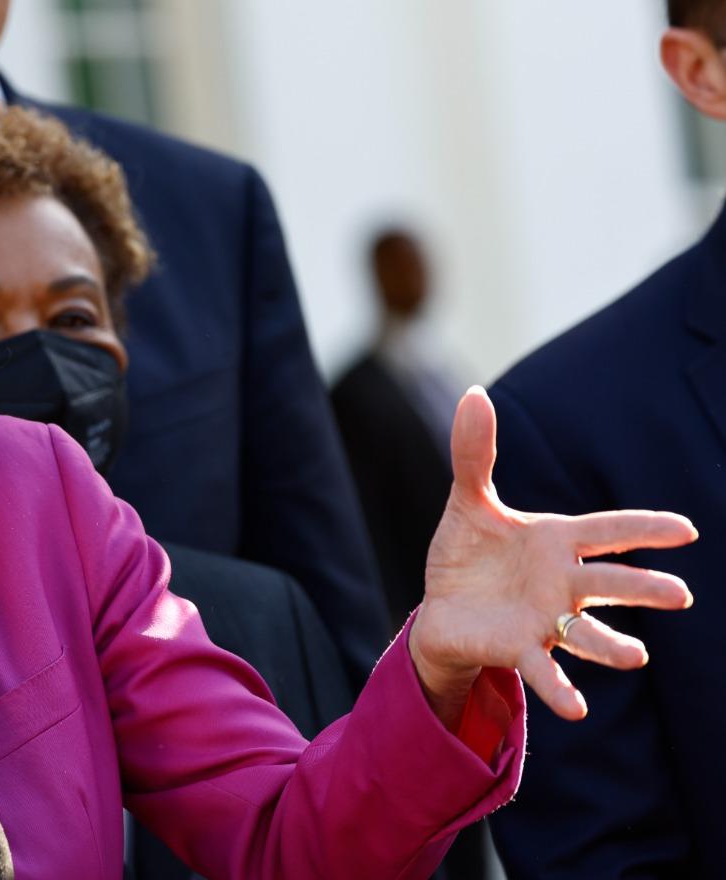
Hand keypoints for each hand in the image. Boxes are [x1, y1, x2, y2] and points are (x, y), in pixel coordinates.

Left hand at [410, 387, 696, 724]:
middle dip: (644, 587)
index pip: (608, 530)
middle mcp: (561, 582)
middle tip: (680, 594)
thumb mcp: (469, 500)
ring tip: (637, 657)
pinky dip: (561, 689)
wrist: (444, 605)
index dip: (644, 528)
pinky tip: (577, 709)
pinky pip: (546, 671)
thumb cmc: (470, 552)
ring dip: (612, 645)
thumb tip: (475, 394)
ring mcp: (546, 619)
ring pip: (588, 632)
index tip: (685, 529)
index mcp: (556, 540)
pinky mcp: (520, 648)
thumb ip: (475, 453)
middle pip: (610, 582)